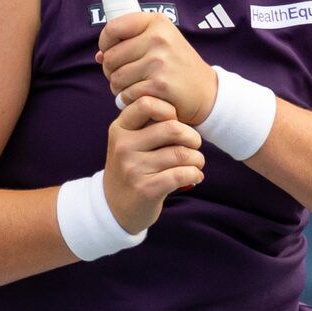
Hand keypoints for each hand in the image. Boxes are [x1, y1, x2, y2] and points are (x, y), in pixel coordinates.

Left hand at [96, 11, 217, 125]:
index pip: (112, 28)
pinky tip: (142, 98)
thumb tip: (99, 56)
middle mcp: (159, 38)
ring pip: (116, 78)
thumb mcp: (160, 44)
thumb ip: (129, 43)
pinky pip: (127, 94)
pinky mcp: (160, 85)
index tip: (111, 53)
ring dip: (119, 88)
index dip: (105, 44)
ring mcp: (160, 61)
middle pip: (110, 57)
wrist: (207, 93)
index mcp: (156, 22)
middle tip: (124, 77)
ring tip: (133, 87)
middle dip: (111, 71)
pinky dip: (129, 100)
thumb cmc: (177, 67)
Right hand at [103, 96, 204, 233]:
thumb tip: (179, 110)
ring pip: (181, 153)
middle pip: (172, 128)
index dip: (169, 109)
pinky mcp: (146, 189)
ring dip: (197, 158)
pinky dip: (195, 174)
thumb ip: (146, 124)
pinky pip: (181, 174)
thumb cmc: (131, 167)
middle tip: (194, 144)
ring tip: (196, 162)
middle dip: (192, 136)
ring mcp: (133, 168)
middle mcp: (123, 146)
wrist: (114, 206)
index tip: (175, 121)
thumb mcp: (128, 141)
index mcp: (119, 129)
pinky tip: (195, 176)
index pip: (147, 104)